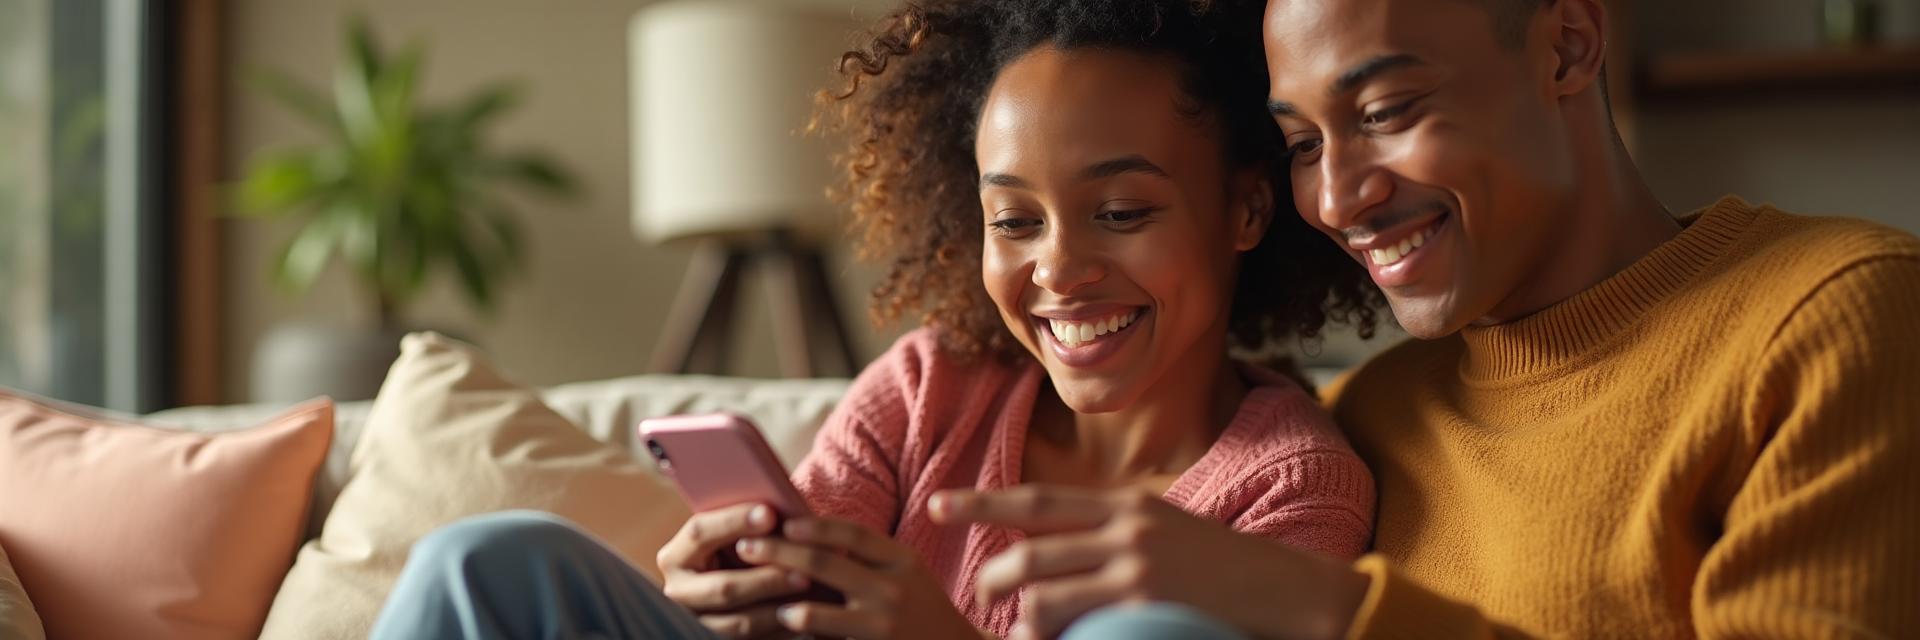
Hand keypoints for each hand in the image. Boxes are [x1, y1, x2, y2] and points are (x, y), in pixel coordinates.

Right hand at [657, 504, 809, 637]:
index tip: (770, 513)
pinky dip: (781, 627)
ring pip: (740, 622)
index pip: (699, 533)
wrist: (730, 584)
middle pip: (724, 587)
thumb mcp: (729, 536)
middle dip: (766, 578)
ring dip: (778, 606)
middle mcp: (679, 591)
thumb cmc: (737, 549)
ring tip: (808, 591)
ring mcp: (697, 621)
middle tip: (804, 569)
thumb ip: (745, 525)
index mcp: (676, 556)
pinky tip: (804, 613)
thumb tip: (779, 513)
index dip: (734, 522)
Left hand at [733, 516, 980, 639]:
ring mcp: (884, 623)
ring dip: (785, 602)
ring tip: (759, 594)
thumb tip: (810, 530)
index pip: (852, 534)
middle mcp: (894, 588)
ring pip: (821, 611)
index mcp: (902, 560)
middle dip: (780, 552)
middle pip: (827, 564)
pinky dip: (803, 633)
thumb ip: (870, 557)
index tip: (783, 520)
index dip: (814, 525)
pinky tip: (784, 627)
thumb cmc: (922, 609)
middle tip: (745, 547)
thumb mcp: (907, 573)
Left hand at [930, 485, 1367, 639]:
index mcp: (1127, 504)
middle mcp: (1125, 527)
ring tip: (1016, 629)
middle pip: (1030, 546)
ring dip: (1017, 613)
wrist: (1287, 589)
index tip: (939, 505)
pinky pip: (1072, 619)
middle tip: (983, 592)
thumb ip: (1118, 530)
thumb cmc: (1226, 567)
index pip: (1040, 499)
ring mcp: (1135, 565)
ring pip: (1042, 588)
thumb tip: (1068, 544)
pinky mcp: (1144, 600)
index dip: (983, 502)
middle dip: (993, 573)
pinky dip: (1049, 632)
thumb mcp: (1169, 529)